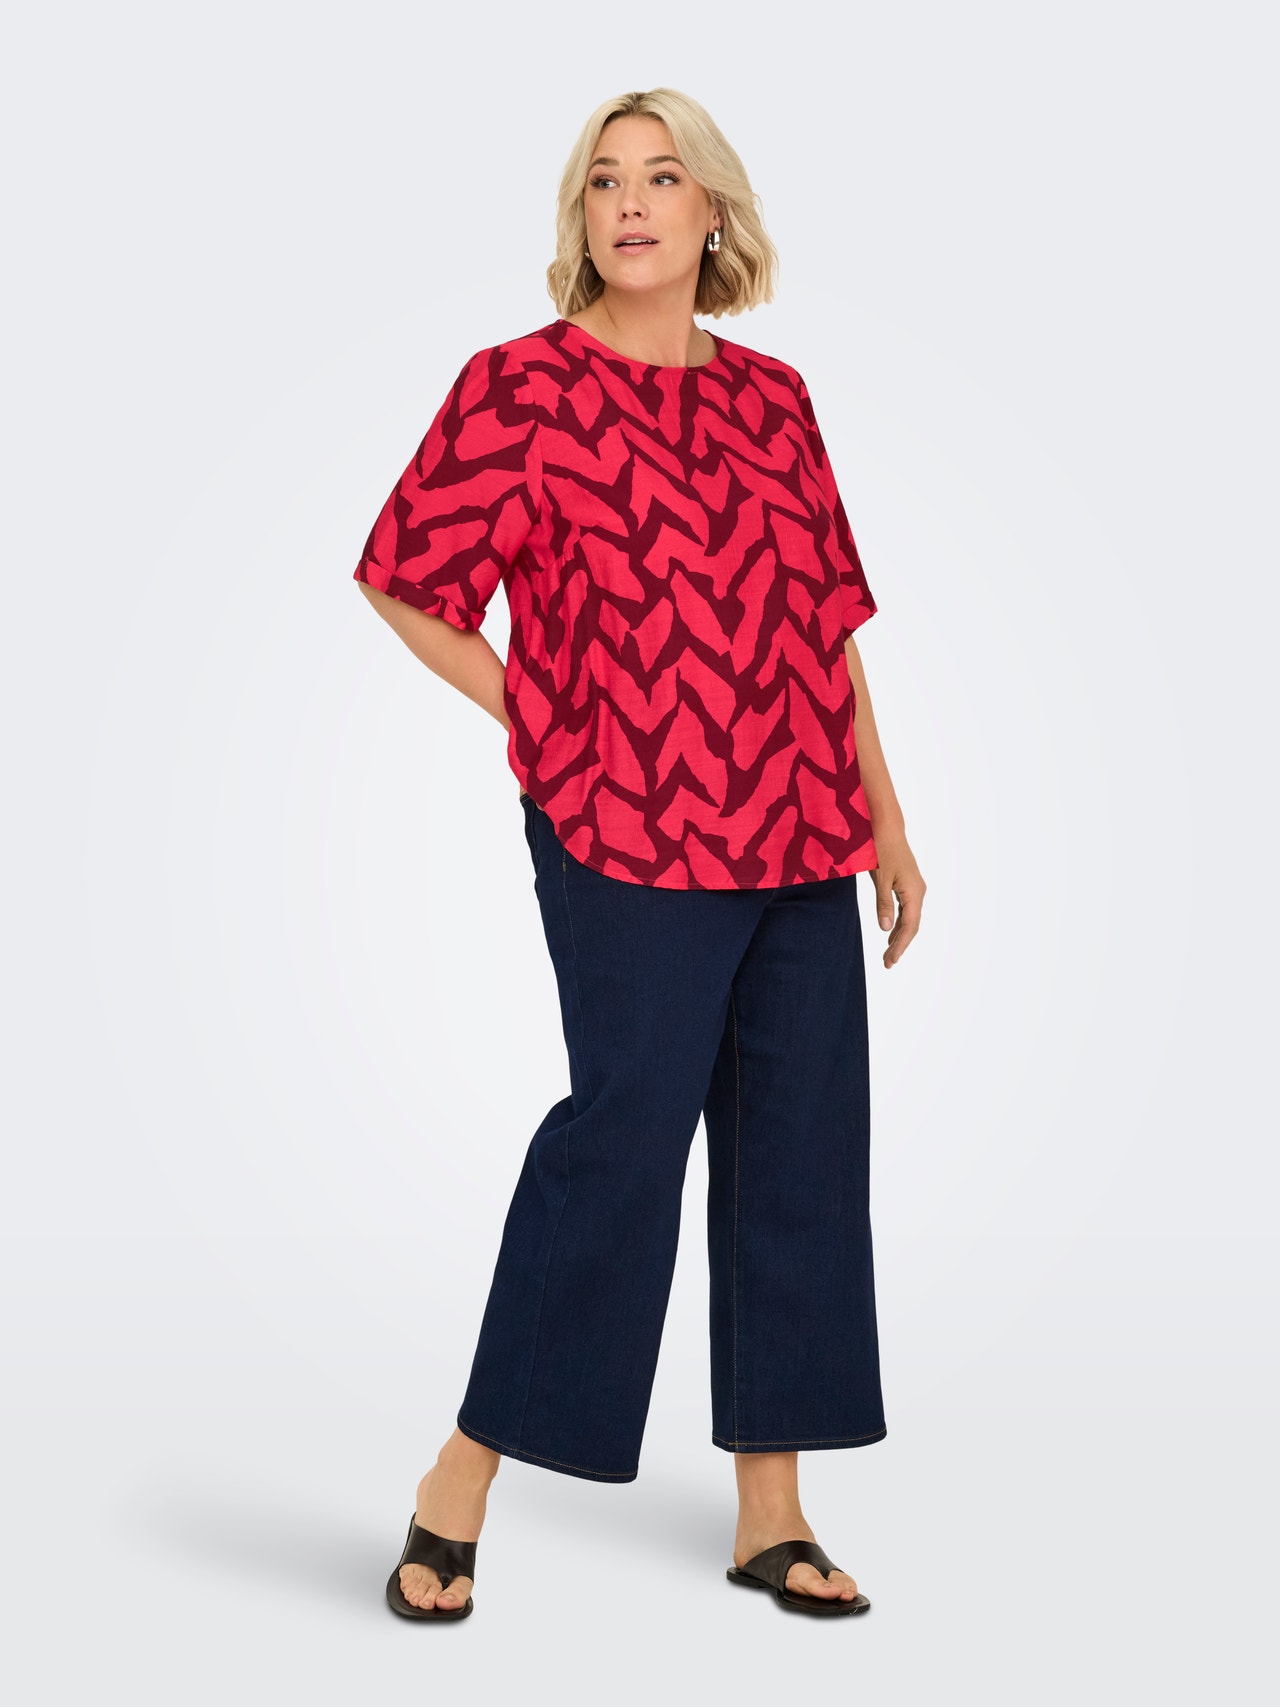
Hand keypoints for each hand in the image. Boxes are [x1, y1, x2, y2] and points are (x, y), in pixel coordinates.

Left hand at [869, 837, 924, 968]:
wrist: (888, 827)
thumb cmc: (882, 850)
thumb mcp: (880, 878)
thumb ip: (883, 904)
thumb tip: (885, 929)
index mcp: (914, 892)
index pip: (909, 927)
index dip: (900, 946)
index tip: (890, 961)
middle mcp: (918, 891)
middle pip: (912, 926)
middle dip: (900, 945)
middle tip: (887, 963)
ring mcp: (915, 887)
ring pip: (910, 918)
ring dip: (899, 936)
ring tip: (888, 952)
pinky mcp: (908, 884)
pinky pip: (907, 909)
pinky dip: (899, 923)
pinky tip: (890, 931)